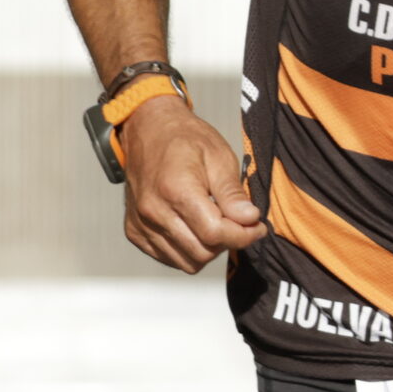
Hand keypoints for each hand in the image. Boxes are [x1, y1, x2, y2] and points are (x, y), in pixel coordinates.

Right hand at [117, 96, 266, 272]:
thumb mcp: (218, 156)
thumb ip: (232, 193)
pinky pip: (169, 257)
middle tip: (240, 223)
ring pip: (186, 262)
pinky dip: (187, 249)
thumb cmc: (183, 138)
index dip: (243, 235)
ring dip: (208, 249)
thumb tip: (249, 220)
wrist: (148, 129)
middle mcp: (154, 211)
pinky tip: (195, 227)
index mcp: (176, 189)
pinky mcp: (135, 231)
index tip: (257, 227)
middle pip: (202, 252)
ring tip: (216, 223)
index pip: (215, 233)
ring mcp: (141, 224)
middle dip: (228, 242)